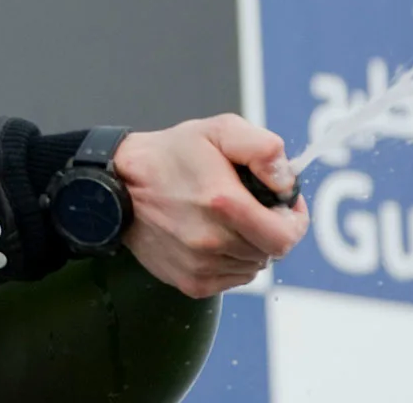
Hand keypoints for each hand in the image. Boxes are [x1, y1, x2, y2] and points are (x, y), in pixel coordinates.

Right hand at [114, 115, 309, 298]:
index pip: (285, 236)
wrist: (118, 185)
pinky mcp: (190, 282)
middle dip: (271, 228)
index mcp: (224, 203)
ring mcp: (200, 266)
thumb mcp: (218, 130)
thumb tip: (286, 183)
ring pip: (253, 265)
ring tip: (227, 218)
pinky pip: (232, 278)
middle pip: (271, 251)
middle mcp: (212, 241)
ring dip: (251, 244)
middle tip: (253, 206)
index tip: (286, 204)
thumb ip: (262, 149)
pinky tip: (213, 235)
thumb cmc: (170, 155)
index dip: (294, 220)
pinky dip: (231, 259)